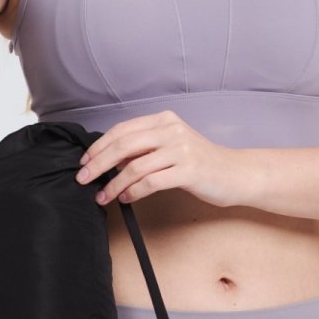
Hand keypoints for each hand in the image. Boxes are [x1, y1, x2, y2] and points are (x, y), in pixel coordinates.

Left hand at [75, 110, 242, 209]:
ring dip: (113, 184)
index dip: (99, 146)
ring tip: (103, 196)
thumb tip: (111, 161)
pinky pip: (151, 182)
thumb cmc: (200, 163)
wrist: (235, 174)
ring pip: (134, 166)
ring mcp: (181, 149)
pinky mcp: (188, 170)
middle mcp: (171, 130)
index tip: (85, 162)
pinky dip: (133, 192)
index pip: (122, 130)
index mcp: (164, 120)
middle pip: (123, 145)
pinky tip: (126, 198)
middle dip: (98, 164)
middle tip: (83, 179)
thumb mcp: (172, 146)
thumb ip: (145, 148)